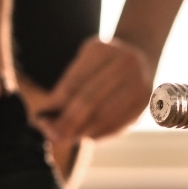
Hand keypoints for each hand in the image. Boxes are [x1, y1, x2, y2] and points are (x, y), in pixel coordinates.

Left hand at [35, 37, 153, 142]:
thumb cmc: (101, 63)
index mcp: (102, 50)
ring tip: (66, 139)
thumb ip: (68, 87)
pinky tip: (86, 136)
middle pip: (90, 100)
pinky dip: (98, 134)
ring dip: (82, 132)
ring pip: (104, 117)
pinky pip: (118, 125)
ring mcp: (139, 83)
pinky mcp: (146, 103)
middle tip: (52, 136)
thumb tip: (48, 118)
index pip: (75, 82)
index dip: (57, 104)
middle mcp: (125, 63)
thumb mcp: (84, 63)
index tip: (42, 120)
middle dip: (68, 122)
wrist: (141, 53)